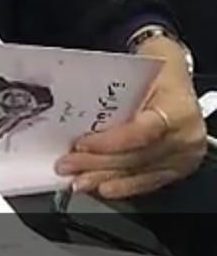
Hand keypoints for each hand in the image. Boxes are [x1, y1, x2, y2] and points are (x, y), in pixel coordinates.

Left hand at [55, 36, 206, 200]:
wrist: (173, 74)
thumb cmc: (155, 69)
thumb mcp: (135, 70)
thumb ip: (111, 95)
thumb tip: (75, 114)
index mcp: (178, 109)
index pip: (141, 133)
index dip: (109, 143)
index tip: (81, 145)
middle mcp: (185, 137)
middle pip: (137, 157)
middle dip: (98, 163)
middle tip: (69, 164)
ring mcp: (183, 156)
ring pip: (138, 173)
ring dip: (104, 178)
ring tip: (79, 179)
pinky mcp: (176, 168)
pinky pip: (147, 181)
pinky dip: (122, 185)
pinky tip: (102, 186)